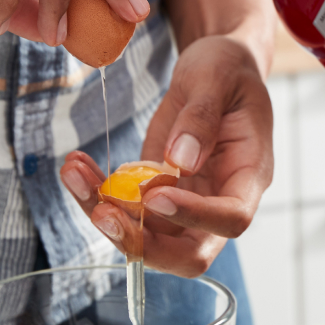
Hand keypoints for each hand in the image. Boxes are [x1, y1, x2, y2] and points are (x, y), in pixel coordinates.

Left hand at [60, 35, 272, 275]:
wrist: (214, 71)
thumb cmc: (227, 71)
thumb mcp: (217, 78)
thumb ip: (202, 117)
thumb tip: (181, 160)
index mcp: (249, 174)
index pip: (232, 217)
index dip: (195, 216)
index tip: (154, 194)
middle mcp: (220, 200)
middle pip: (190, 253)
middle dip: (143, 244)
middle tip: (103, 212)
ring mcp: (188, 203)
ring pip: (148, 237)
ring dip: (106, 214)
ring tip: (75, 173)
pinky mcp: (158, 194)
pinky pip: (126, 210)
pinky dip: (97, 194)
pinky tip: (78, 167)